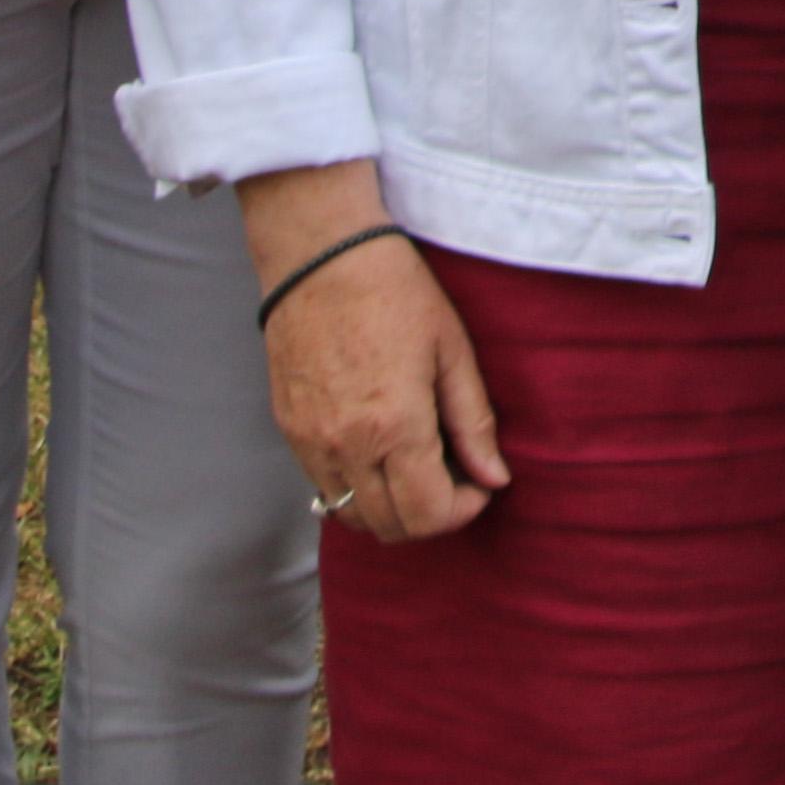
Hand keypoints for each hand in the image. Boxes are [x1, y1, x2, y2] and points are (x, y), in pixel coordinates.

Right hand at [257, 221, 505, 545]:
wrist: (321, 256)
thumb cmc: (395, 292)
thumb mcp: (452, 350)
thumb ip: (474, 422)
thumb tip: (495, 478)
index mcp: (394, 426)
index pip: (429, 514)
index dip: (463, 510)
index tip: (479, 485)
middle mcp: (346, 446)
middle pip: (389, 528)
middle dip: (430, 517)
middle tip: (453, 479)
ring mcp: (310, 442)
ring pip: (351, 517)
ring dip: (390, 510)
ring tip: (416, 469)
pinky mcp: (289, 431)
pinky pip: (323, 489)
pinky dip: (355, 490)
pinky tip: (379, 454)